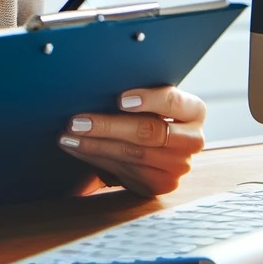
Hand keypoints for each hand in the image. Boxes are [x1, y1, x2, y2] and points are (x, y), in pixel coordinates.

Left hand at [57, 85, 205, 196]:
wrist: (156, 142)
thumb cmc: (148, 110)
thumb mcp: (151, 97)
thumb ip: (138, 91)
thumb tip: (100, 79)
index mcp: (194, 111)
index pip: (174, 101)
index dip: (148, 99)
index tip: (119, 99)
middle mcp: (192, 140)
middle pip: (150, 132)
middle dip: (108, 126)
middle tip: (76, 121)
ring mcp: (179, 166)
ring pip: (133, 155)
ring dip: (95, 145)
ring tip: (68, 135)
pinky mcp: (162, 184)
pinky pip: (126, 172)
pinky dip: (97, 158)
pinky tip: (77, 148)